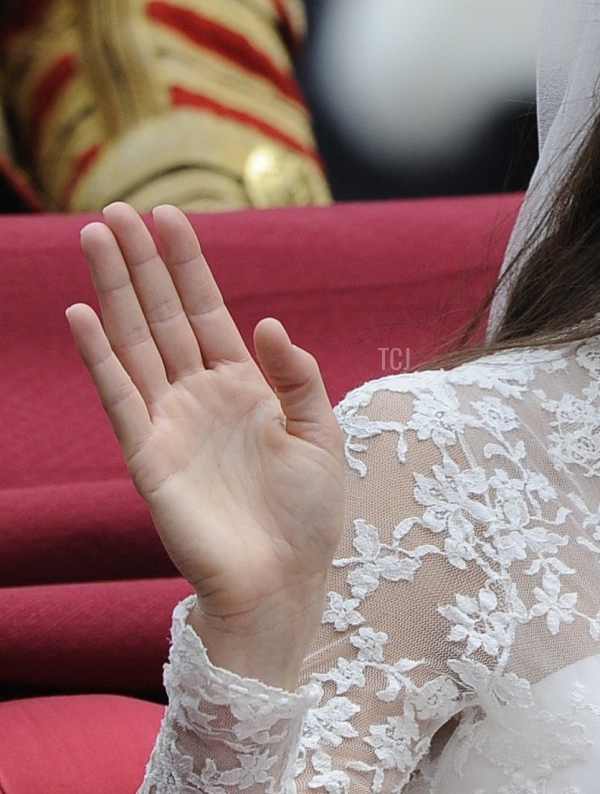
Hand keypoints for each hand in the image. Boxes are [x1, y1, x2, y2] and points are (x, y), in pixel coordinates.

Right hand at [67, 203, 344, 685]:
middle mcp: (201, 397)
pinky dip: (99, 355)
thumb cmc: (309, 518)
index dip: (188, 265)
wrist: (284, 583)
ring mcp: (171, 422)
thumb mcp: (322, 436)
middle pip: (163, 315)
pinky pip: (119, 396)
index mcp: (245, 388)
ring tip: (96, 238)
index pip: (208, 311)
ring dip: (114, 290)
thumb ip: (297, 376)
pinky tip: (82, 313)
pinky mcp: (148, 457)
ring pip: (135, 342)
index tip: (170, 215)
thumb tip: (265, 322)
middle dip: (141, 263)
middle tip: (116, 209)